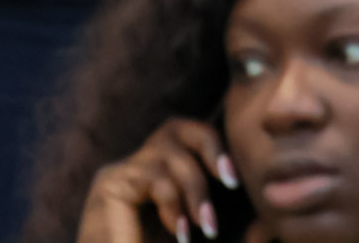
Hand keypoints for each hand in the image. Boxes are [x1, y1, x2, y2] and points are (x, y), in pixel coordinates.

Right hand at [77, 117, 237, 242]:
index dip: (215, 148)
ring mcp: (119, 175)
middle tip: (230, 182)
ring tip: (207, 228)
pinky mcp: (110, 186)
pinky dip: (174, 204)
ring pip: (168, 151)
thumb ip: (209, 211)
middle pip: (175, 127)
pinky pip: (154, 176)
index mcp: (153, 179)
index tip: (234, 182)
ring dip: (196, 189)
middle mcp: (133, 171)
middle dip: (210, 148)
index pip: (185, 138)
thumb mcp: (190, 232)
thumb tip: (248, 191)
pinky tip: (180, 235)